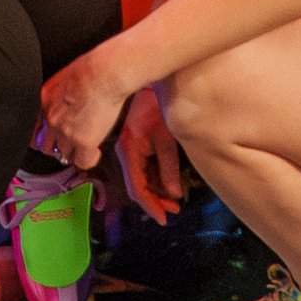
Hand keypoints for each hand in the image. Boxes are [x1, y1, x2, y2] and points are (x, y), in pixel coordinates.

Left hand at [38, 43, 128, 167]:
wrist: (105, 72)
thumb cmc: (92, 68)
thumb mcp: (64, 78)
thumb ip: (58, 95)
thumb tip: (64, 103)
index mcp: (45, 101)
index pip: (35, 129)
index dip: (45, 135)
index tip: (52, 137)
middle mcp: (51, 118)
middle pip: (46, 146)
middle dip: (58, 146)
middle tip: (70, 143)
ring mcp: (66, 132)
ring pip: (64, 155)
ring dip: (74, 151)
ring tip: (85, 144)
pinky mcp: (84, 141)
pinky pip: (82, 162)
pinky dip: (89, 159)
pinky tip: (95, 151)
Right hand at [116, 83, 185, 220]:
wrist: (150, 82)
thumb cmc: (157, 105)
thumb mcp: (166, 137)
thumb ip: (169, 167)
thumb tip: (173, 193)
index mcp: (130, 151)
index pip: (138, 188)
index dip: (151, 206)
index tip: (164, 218)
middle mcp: (126, 152)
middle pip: (138, 186)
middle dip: (155, 200)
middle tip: (173, 209)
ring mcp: (129, 147)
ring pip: (140, 177)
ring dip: (156, 189)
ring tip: (174, 197)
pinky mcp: (135, 143)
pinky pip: (143, 166)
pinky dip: (155, 176)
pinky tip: (167, 180)